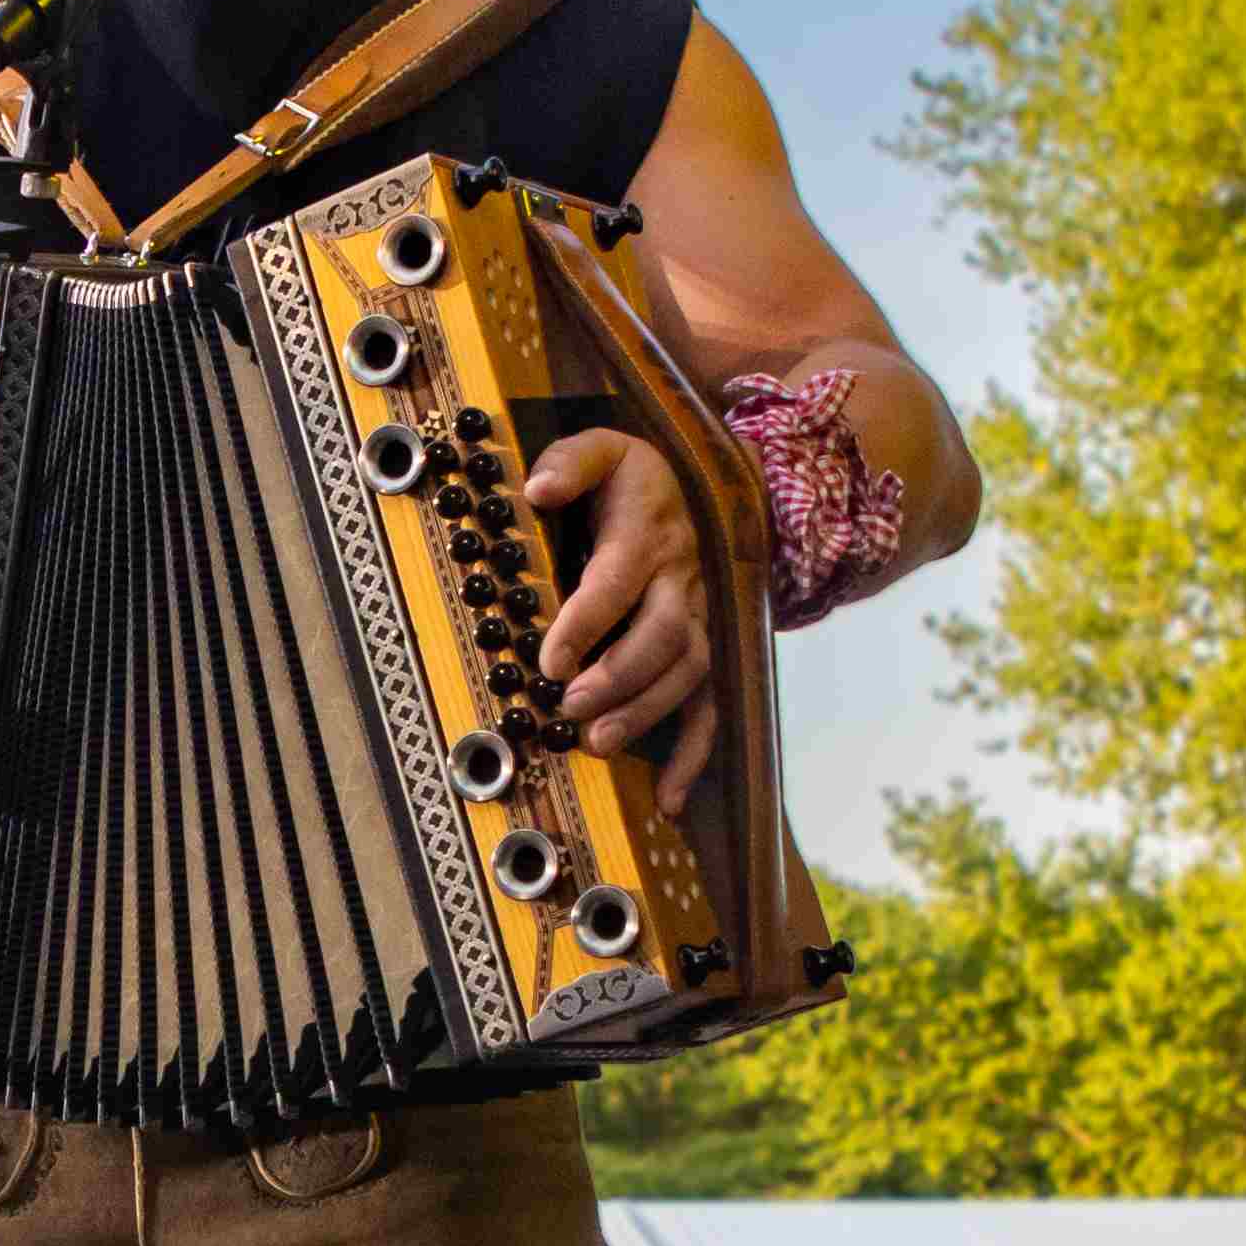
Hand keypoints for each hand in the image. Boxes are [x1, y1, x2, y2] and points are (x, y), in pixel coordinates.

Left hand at [511, 429, 718, 779]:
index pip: (616, 581)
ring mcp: (697, 619)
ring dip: (647, 714)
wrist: (692, 488)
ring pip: (688, 674)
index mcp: (646, 535)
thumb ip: (569, 462)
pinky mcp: (702, 650)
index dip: (586, 622)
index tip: (552, 659)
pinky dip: (694, 756)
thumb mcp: (601, 447)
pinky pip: (710, 706)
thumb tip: (536, 487)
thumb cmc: (628, 477)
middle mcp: (680, 582)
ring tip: (599, 745)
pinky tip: (667, 798)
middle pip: (663, 635)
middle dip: (618, 677)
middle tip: (570, 708)